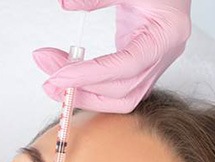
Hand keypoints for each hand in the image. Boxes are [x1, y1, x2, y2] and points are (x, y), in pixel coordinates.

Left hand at [33, 0, 190, 112]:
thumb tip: (67, 4)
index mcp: (166, 36)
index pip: (126, 66)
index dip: (90, 75)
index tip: (58, 76)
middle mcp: (162, 57)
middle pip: (122, 92)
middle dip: (82, 87)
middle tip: (49, 78)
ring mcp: (154, 66)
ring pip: (120, 98)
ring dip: (85, 93)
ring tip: (54, 81)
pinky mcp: (142, 68)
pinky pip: (117, 89)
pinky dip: (93, 87)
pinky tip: (71, 78)